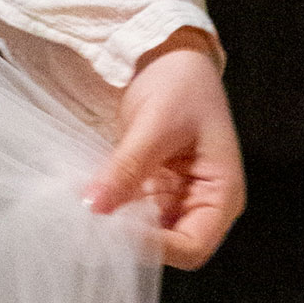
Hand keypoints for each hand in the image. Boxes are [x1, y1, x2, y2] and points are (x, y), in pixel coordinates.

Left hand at [85, 29, 244, 268]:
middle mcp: (201, 203)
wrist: (168, 54)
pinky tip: (86, 200)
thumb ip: (127, 168)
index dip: (155, 248)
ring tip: (81, 217)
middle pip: (170, 246)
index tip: (112, 231)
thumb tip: (94, 207)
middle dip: (132, 242)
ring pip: (146, 231)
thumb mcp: (155, 124)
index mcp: (222, 195)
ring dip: (116, 227)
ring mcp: (175, 196)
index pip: (193, 245)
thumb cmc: (180, 85)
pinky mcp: (152, 185)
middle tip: (88, 229)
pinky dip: (111, 207)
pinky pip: (131, 209)